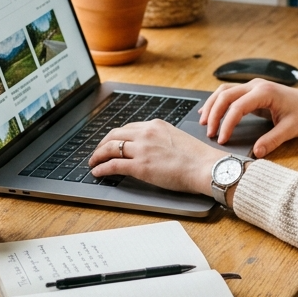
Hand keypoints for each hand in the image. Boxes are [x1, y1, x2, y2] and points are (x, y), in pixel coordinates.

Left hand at [88, 119, 217, 194]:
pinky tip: (97, 172)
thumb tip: (152, 148)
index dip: (116, 136)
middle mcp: (146, 133)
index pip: (128, 128)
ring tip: (93, 162)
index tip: (111, 142)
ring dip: (98, 155)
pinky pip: (113, 165)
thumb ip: (160, 139)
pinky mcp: (140, 166)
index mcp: (155, 125)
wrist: (204, 166)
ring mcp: (142, 149)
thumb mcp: (176, 138)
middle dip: (102, 144)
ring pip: (110, 148)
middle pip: (114, 135)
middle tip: (97, 152)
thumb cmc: (197, 157)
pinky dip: (101, 168)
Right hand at [198, 81, 297, 156]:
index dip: (227, 124)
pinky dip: (217, 102)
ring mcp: (253, 86)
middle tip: (209, 133)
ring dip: (212, 105)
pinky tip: (209, 112)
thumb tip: (256, 152)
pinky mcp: (252, 91)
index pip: (238, 106)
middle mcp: (256, 85)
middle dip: (214, 114)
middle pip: (226, 95)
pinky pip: (229, 93)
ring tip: (203, 123)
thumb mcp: (291, 129)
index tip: (221, 139)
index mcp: (265, 93)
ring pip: (224, 91)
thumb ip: (273, 140)